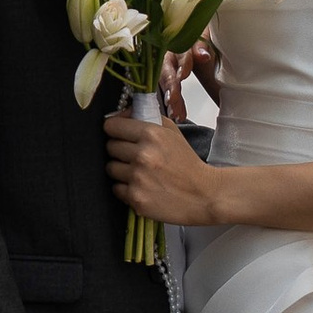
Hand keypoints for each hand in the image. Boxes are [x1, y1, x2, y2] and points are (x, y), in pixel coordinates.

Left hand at [104, 107, 222, 228]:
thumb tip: (121, 114)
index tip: (119, 134)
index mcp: (151, 134)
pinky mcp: (136, 199)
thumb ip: (148, 118)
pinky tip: (141, 187)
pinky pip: (116, 189)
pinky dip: (126, 189)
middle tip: (134, 156)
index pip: (112, 126)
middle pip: (109, 147)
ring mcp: (137, 178)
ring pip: (110, 168)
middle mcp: (142, 155)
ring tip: (139, 173)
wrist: (203, 194)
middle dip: (119, 150)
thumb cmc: (187, 162)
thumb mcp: (172, 132)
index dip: (115, 130)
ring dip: (121, 170)